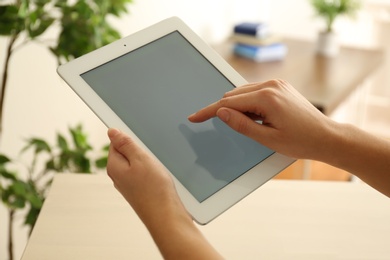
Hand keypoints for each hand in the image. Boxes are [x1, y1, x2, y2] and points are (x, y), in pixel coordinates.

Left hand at [107, 129, 222, 258]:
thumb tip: (112, 131)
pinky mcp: (140, 191)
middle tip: (151, 157)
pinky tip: (160, 177)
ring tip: (156, 169)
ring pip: (136, 164)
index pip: (115, 142)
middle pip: (126, 153)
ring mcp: (129, 185)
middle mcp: (118, 177)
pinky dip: (152, 172)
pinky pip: (143, 174)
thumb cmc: (154, 189)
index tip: (141, 143)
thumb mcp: (140, 159)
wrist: (166, 216)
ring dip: (147, 162)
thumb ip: (126, 143)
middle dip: (139, 151)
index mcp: (114, 166)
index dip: (130, 139)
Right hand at [188, 79, 334, 159]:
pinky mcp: (279, 86)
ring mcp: (276, 83)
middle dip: (226, 111)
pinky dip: (248, 103)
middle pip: (233, 95)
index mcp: (267, 98)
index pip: (228, 102)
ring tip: (256, 125)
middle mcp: (270, 85)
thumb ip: (241, 125)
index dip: (209, 111)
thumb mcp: (267, 139)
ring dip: (238, 107)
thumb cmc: (301, 142)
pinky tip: (258, 117)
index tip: (194, 117)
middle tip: (236, 129)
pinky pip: (254, 91)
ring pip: (242, 92)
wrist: (326, 136)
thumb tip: (221, 113)